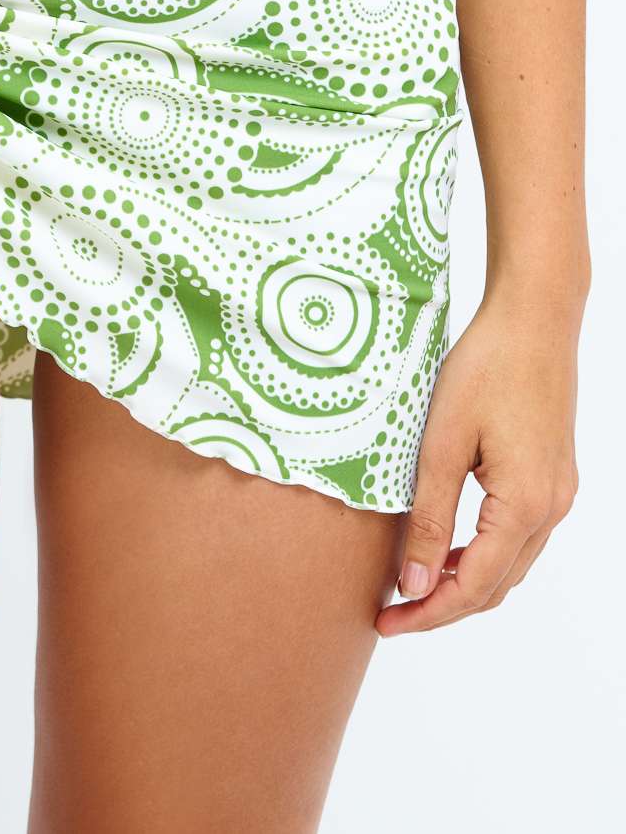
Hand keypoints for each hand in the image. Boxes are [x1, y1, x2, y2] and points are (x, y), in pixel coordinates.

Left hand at [376, 290, 581, 635]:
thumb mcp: (441, 443)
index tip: (387, 624)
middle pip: (496, 585)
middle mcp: (551, 509)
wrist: (534, 320)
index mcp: (525, 504)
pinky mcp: (551, 478)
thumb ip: (428, 516)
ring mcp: (557, 494)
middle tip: (390, 616)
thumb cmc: (485, 369)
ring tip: (410, 588)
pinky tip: (445, 549)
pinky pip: (516, 536)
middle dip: (442, 605)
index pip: (475, 585)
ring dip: (463, 582)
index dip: (429, 612)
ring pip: (509, 564)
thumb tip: (414, 582)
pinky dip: (480, 554)